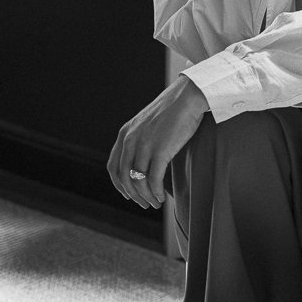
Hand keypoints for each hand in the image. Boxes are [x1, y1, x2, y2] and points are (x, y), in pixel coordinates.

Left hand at [107, 74, 207, 208]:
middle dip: (133, 195)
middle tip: (144, 204)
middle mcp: (130, 140)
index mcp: (125, 133)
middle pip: (124, 177)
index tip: (129, 195)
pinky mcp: (160, 150)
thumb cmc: (173, 110)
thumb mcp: (148, 123)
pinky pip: (154, 179)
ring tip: (155, 203)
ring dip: (146, 197)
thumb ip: (140, 139)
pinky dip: (156, 192)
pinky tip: (162, 197)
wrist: (189, 96)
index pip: (113, 167)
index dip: (119, 185)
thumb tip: (142, 161)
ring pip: (138, 181)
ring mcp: (144, 145)